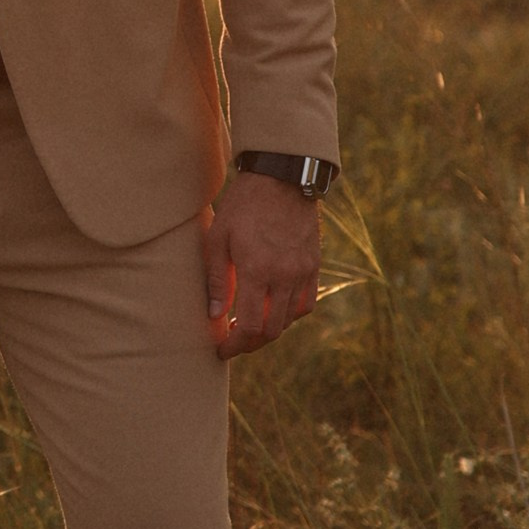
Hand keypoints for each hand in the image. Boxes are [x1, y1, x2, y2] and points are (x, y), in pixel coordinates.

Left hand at [201, 170, 321, 358]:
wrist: (281, 178)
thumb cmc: (242, 205)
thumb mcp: (218, 238)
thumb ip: (218, 280)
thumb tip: (215, 316)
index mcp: (257, 270)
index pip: (249, 326)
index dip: (235, 345)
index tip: (222, 349)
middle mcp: (284, 276)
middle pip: (271, 330)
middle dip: (250, 343)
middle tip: (233, 341)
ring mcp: (302, 272)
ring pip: (289, 320)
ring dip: (269, 330)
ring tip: (250, 324)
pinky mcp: (314, 265)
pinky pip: (306, 303)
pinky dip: (290, 315)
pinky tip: (275, 310)